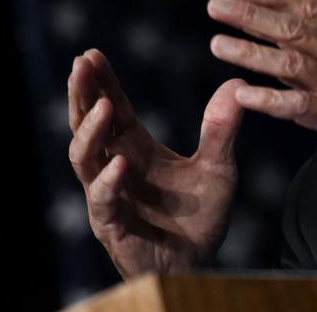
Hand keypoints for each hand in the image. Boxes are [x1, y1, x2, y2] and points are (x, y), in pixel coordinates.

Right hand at [67, 49, 244, 276]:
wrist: (200, 264)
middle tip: (80, 64)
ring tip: (103, 105)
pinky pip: (104, 201)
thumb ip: (222, 130)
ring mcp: (109, 196)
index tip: (91, 53)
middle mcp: (115, 167)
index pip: (112, 108)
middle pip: (88, 124)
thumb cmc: (200, 216)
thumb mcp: (218, 167)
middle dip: (82, 94)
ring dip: (91, 131)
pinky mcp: (113, 225)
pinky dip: (109, 182)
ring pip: (85, 159)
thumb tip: (236, 83)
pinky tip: (119, 165)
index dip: (101, 81)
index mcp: (135, 148)